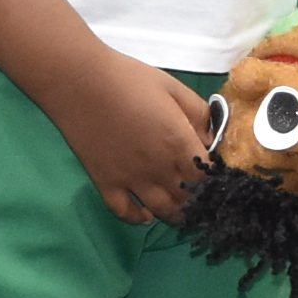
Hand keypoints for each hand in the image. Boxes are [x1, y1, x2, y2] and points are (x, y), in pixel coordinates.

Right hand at [44, 44, 217, 224]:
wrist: (79, 81)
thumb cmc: (128, 79)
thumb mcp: (173, 87)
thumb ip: (199, 114)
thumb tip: (212, 140)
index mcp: (179, 143)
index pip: (208, 176)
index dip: (216, 182)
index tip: (218, 180)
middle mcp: (160, 168)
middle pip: (189, 198)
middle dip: (201, 201)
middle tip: (204, 199)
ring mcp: (132, 180)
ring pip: (163, 211)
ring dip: (177, 215)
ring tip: (183, 212)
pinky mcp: (106, 183)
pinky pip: (125, 213)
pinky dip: (138, 218)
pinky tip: (145, 214)